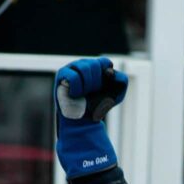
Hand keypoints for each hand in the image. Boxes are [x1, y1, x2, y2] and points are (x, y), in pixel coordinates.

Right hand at [54, 56, 127, 179]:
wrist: (84, 122)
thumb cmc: (97, 107)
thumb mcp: (116, 95)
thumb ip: (121, 81)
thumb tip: (111, 71)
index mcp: (96, 66)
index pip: (105, 62)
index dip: (106, 78)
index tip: (102, 89)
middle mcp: (84, 64)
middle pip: (95, 65)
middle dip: (96, 83)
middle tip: (90, 93)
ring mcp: (72, 67)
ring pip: (84, 68)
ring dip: (87, 86)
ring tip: (82, 95)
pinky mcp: (62, 75)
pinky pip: (73, 77)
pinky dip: (77, 88)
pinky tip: (74, 94)